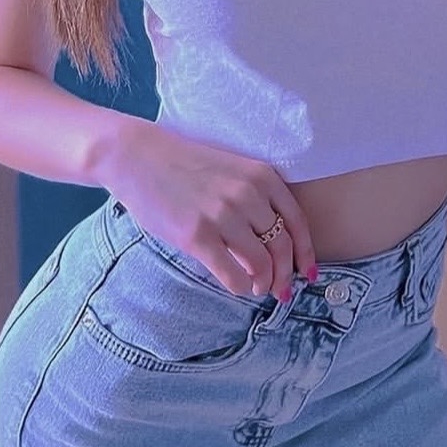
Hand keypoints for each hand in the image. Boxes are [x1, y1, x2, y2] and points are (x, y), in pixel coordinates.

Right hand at [102, 118, 316, 300]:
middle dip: (285, 275)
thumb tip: (274, 243)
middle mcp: (248, 195)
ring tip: (257, 288)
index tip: (308, 273)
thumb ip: (255, 198)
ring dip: (263, 283)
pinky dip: (239, 287)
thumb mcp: (231, 170)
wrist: (138, 157)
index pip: (298, 222)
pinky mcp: (197, 235)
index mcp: (261, 176)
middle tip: (281, 290)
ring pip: (261, 263)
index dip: (306, 253)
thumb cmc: (184, 164)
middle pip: (282, 247)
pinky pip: (231, 273)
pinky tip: (237, 286)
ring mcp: (223, 215)